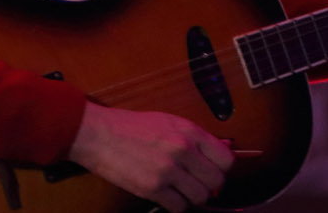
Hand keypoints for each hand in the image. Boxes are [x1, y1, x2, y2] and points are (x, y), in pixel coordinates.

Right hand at [68, 102, 233, 211]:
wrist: (100, 135)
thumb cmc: (133, 126)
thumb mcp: (170, 122)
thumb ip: (196, 137)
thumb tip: (222, 149)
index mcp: (189, 131)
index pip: (226, 159)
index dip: (221, 167)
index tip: (212, 169)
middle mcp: (183, 150)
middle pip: (216, 181)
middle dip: (210, 185)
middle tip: (197, 182)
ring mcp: (168, 171)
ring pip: (200, 197)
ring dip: (193, 196)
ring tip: (181, 189)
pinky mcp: (152, 189)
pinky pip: (178, 207)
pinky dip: (176, 204)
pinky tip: (168, 195)